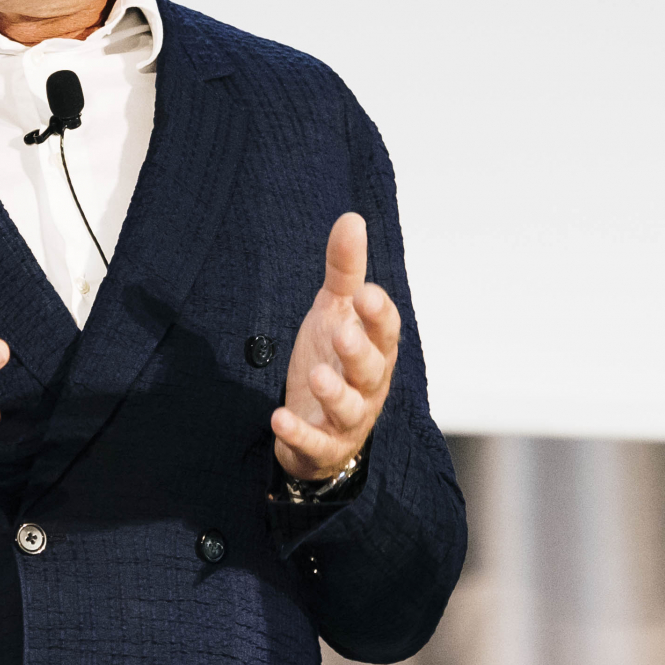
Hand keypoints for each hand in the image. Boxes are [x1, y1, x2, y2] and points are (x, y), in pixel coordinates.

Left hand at [272, 212, 399, 477]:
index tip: (366, 294)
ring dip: (335, 393)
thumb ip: (345, 270)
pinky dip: (299, 433)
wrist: (319, 424)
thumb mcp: (334, 311)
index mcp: (376, 349)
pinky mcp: (323, 445)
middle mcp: (368, 385)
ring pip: (349, 409)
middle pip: (372, 370)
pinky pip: (315, 443)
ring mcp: (347, 418)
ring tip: (318, 376)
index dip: (378, 314)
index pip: (386, 330)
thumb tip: (352, 219)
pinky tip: (278, 418)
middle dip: (360, 353)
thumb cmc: (333, 360)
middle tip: (343, 334)